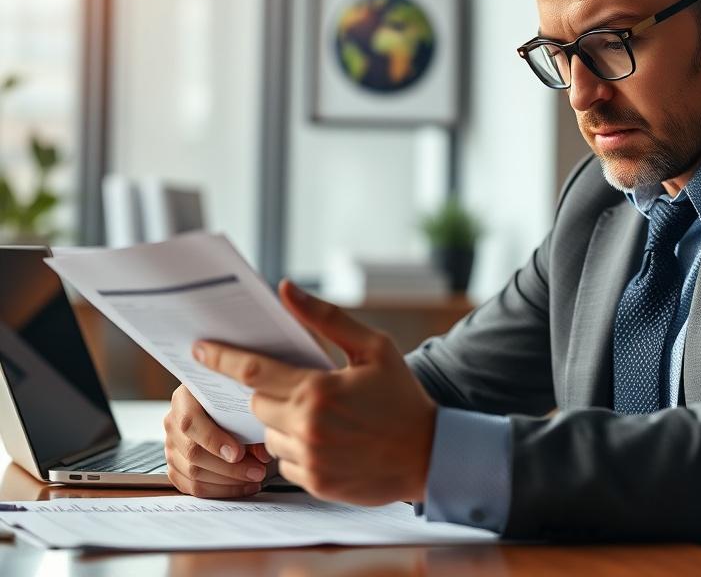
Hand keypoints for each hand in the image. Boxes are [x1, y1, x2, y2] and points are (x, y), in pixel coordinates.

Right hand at [163, 385, 272, 497]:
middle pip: (193, 453)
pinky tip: (241, 486)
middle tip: (257, 472)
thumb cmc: (231, 400)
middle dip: (230, 468)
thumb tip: (262, 456)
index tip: (238, 453)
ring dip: (228, 482)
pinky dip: (219, 490)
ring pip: (193, 474)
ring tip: (254, 479)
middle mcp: (173, 422)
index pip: (190, 422)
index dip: (214, 440)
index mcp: (185, 398)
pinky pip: (192, 486)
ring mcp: (171, 446)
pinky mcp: (175, 466)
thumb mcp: (240, 402)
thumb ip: (250, 426)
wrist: (217, 401)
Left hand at [192, 280, 437, 504]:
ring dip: (284, 424)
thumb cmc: (401, 395)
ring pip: (268, 435)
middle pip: (257, 404)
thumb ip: (326, 319)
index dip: (221, 359)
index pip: (253, 372)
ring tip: (324, 419)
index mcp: (318, 389)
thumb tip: (285, 288)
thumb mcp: (373, 348)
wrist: (429, 453)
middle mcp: (307, 426)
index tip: (198, 349)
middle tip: (302, 389)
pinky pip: (285, 462)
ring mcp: (310, 458)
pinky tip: (329, 442)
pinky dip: (298, 450)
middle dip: (270, 393)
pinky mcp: (314, 484)